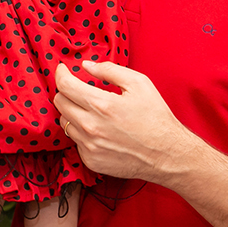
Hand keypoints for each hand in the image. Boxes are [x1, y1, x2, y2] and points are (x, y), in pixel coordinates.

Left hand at [54, 60, 191, 183]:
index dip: (61, 74)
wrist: (167, 154)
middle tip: (78, 89)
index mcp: (101, 105)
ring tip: (91, 111)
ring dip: (72, 113)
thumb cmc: (156, 118)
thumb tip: (86, 65)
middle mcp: (91, 127)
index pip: (65, 86)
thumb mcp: (139, 84)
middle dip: (66, 92)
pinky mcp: (91, 160)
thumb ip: (109, 70)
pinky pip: (75, 141)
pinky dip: (82, 133)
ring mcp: (89, 146)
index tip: (63, 70)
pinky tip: (98, 130)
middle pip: (60, 103)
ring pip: (64, 123)